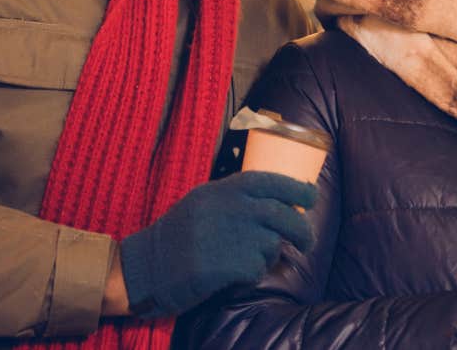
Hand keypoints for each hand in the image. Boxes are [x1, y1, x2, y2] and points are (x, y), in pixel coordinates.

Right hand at [118, 171, 315, 317]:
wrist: (145, 266)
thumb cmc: (178, 236)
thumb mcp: (204, 203)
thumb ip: (236, 199)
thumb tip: (282, 201)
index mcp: (221, 189)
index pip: (269, 180)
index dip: (297, 188)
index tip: (312, 197)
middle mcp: (226, 207)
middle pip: (281, 214)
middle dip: (302, 229)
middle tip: (307, 242)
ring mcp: (224, 235)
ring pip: (270, 244)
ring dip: (267, 256)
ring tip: (247, 260)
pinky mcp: (220, 264)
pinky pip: (255, 269)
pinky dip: (251, 274)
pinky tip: (234, 274)